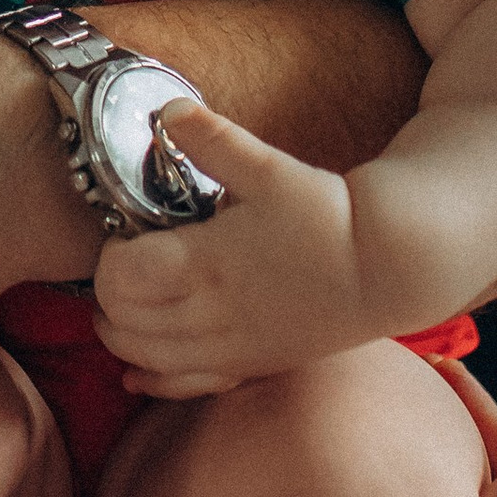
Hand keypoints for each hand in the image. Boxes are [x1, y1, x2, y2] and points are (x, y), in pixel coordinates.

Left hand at [89, 99, 365, 393]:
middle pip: (124, 322)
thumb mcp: (268, 168)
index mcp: (205, 263)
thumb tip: (167, 109)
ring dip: (121, 336)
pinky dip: (154, 381)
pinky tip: (136, 374)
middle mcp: (210, 314)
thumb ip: (212, 140)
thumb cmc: (328, 216)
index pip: (120, 279)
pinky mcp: (250, 365)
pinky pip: (187, 387)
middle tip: (120, 265)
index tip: (124, 234)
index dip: (109, 257)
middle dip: (109, 295)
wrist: (387, 266)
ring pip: (147, 358)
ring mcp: (230, 347)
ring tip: (119, 307)